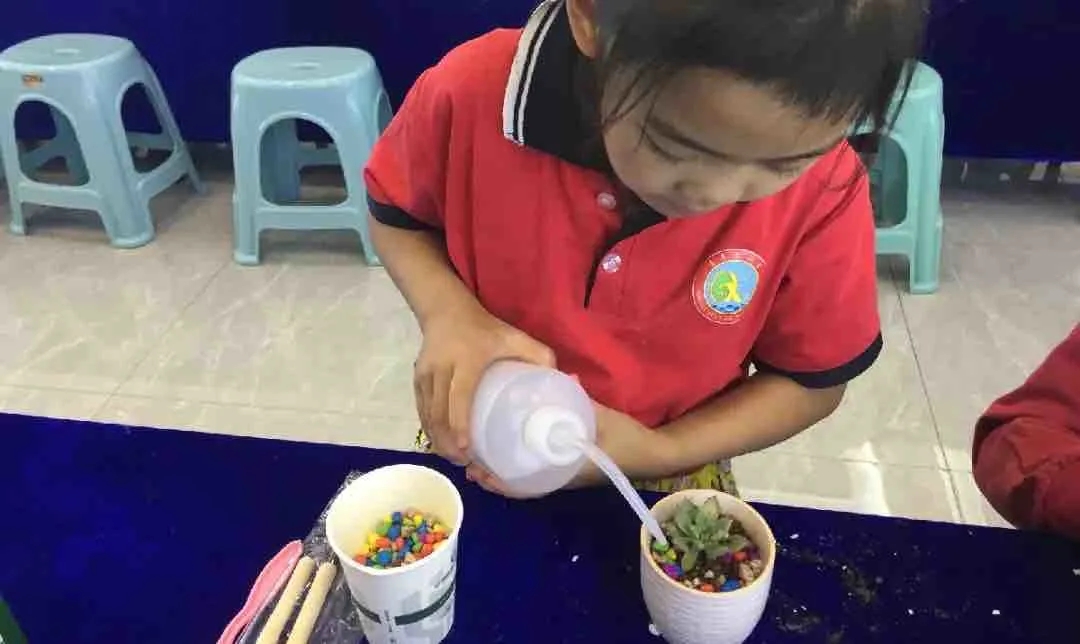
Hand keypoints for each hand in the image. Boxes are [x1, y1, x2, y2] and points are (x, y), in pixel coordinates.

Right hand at [415, 302, 553, 465]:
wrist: (446, 311)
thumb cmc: (486, 329)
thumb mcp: (515, 337)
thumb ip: (539, 357)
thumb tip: (566, 381)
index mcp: (466, 361)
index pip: (459, 396)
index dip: (460, 423)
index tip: (466, 448)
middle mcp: (441, 369)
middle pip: (438, 413)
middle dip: (447, 442)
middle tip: (464, 463)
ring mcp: (425, 375)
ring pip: (427, 415)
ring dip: (438, 440)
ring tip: (455, 460)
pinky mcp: (416, 380)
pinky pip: (421, 411)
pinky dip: (430, 430)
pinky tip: (442, 444)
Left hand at [468, 402, 679, 497]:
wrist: (654, 453)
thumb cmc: (627, 440)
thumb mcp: (602, 417)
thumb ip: (581, 399)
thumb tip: (564, 378)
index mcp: (565, 473)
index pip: (525, 486)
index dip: (500, 484)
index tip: (477, 473)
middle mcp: (562, 478)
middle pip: (521, 484)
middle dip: (495, 476)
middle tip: (470, 462)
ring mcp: (567, 475)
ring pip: (529, 477)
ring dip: (506, 470)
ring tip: (483, 456)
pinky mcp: (573, 466)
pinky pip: (541, 469)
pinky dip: (524, 462)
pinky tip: (514, 445)